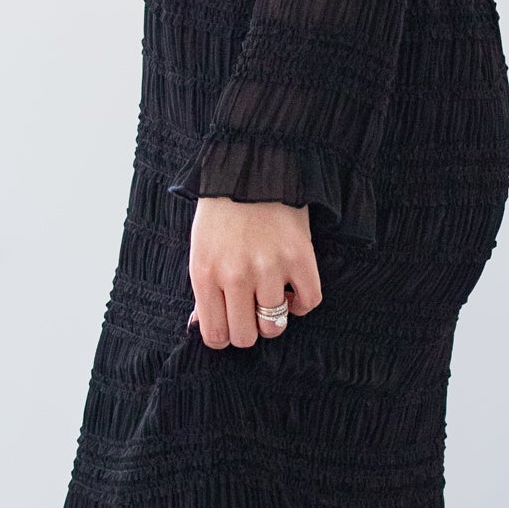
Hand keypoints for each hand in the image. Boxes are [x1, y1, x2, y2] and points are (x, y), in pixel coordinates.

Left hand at [188, 198, 322, 347]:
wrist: (251, 171)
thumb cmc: (221, 213)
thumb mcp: (200, 250)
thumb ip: (202, 291)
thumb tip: (200, 326)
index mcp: (205, 274)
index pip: (215, 335)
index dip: (224, 336)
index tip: (231, 323)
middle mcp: (235, 276)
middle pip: (245, 337)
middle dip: (249, 330)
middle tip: (252, 311)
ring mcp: (269, 267)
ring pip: (275, 325)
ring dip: (275, 315)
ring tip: (272, 295)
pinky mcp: (299, 257)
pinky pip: (308, 302)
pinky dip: (302, 303)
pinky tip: (292, 290)